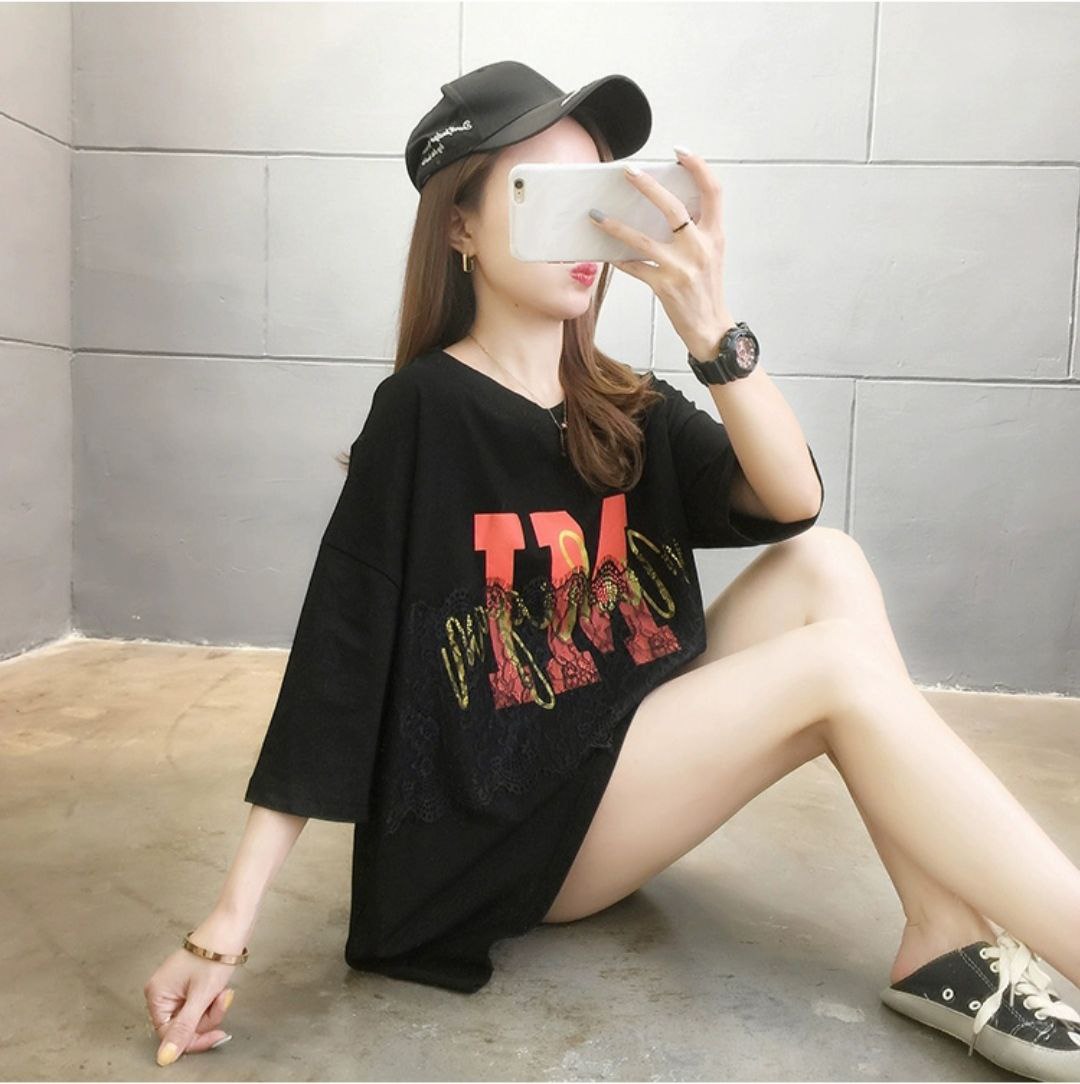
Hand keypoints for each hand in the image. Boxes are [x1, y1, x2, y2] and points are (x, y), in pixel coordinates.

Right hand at [143, 918, 243, 1064]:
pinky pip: (200, 1003)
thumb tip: (165, 1056)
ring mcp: (176, 985)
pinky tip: (221, 988)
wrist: (232, 925)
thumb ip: (183, 1028)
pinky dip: (213, 999)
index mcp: (156, 994)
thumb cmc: (215, 951)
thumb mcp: (201, 996)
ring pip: (194, 1015)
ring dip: (212, 1007)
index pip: (168, 1034)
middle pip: (183, 1025)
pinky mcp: (190, 981)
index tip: (216, 1035)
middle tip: (220, 1000)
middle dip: (207, 1017)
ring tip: (222, 990)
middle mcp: (162, 990)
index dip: (193, 1039)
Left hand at [589, 147, 732, 360]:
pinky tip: (604, 250)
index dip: (698, 167)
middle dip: (648, 186)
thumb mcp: (712, 253)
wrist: (711, 328)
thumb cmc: (707, 288)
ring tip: (596, 214)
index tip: (679, 151)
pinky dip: (618, 258)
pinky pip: (634, 267)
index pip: (713, 191)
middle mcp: (700, 248)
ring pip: (643, 239)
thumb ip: (697, 229)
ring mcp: (681, 268)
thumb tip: (665, 205)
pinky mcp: (664, 286)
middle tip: (627, 171)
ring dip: (616, 226)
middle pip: (674, 208)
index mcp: (715, 234)